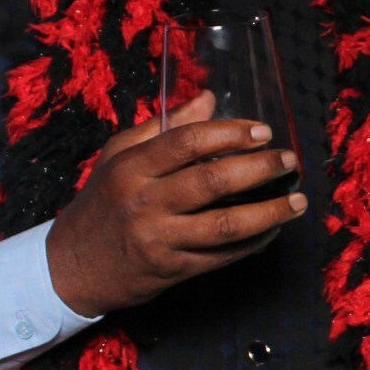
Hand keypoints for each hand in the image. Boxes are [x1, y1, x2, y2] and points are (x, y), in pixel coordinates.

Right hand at [45, 92, 306, 316]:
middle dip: (259, 169)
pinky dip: (253, 242)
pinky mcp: (172, 270)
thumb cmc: (101, 204)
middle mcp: (145, 202)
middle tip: (288, 161)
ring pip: (225, 225)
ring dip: (269, 212)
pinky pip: (222, 257)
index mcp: (131, 167)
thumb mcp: (118, 157)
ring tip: (297, 200)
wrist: (72, 268)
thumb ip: (162, 126)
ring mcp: (160, 239)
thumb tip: (208, 98)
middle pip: (213, 181)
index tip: (263, 131)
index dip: (230, 133)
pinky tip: (272, 228)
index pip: (187, 142)